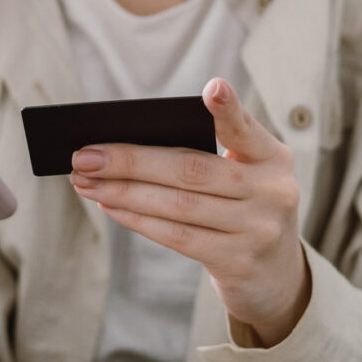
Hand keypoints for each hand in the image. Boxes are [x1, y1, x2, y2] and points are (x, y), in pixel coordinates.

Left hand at [70, 78, 310, 346]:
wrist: (276, 273)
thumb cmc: (245, 207)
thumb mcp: (247, 173)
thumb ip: (208, 153)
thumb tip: (131, 142)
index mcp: (272, 157)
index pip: (246, 128)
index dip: (229, 109)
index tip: (212, 88)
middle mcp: (272, 190)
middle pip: (192, 170)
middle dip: (131, 161)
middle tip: (85, 154)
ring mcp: (257, 229)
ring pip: (178, 205)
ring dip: (123, 191)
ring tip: (85, 181)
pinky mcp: (238, 262)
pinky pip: (177, 236)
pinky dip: (138, 219)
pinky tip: (111, 205)